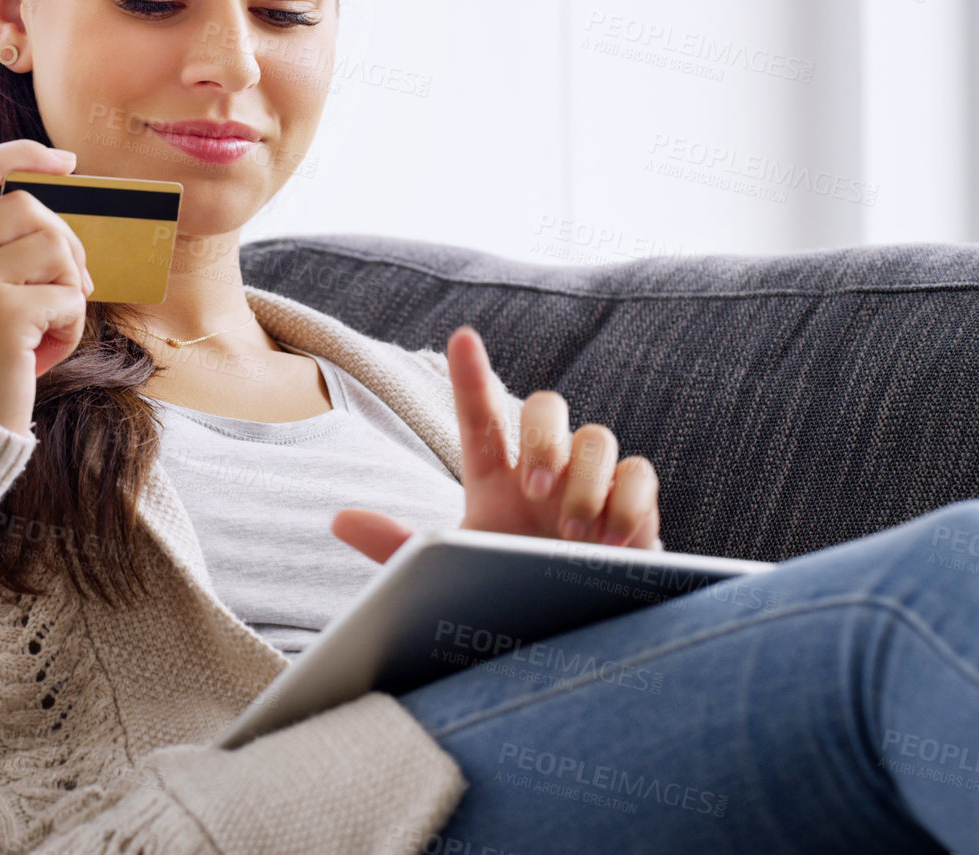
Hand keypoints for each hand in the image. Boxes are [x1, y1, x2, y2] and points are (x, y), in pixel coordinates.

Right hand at [0, 139, 93, 434]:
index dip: (20, 155)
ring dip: (69, 291)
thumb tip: (56, 223)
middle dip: (65, 244)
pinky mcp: (1, 314)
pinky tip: (44, 355)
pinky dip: (70, 329)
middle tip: (72, 288)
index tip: (64, 162)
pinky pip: (67, 299)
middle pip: (29, 208)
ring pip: (55, 248)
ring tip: (48, 329)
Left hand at [332, 326, 663, 563]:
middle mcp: (544, 472)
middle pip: (548, 409)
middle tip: (533, 490)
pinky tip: (613, 539)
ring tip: (572, 534)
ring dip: (586, 482)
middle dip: (542, 439)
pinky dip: (628, 501)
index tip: (462, 338)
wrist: (564, 641)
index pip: (481, 417)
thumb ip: (397, 545)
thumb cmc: (505, 595)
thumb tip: (338, 519)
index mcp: (493, 479)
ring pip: (597, 438)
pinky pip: (640, 476)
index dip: (471, 376)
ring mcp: (591, 486)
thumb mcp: (450, 572)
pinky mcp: (634, 508)